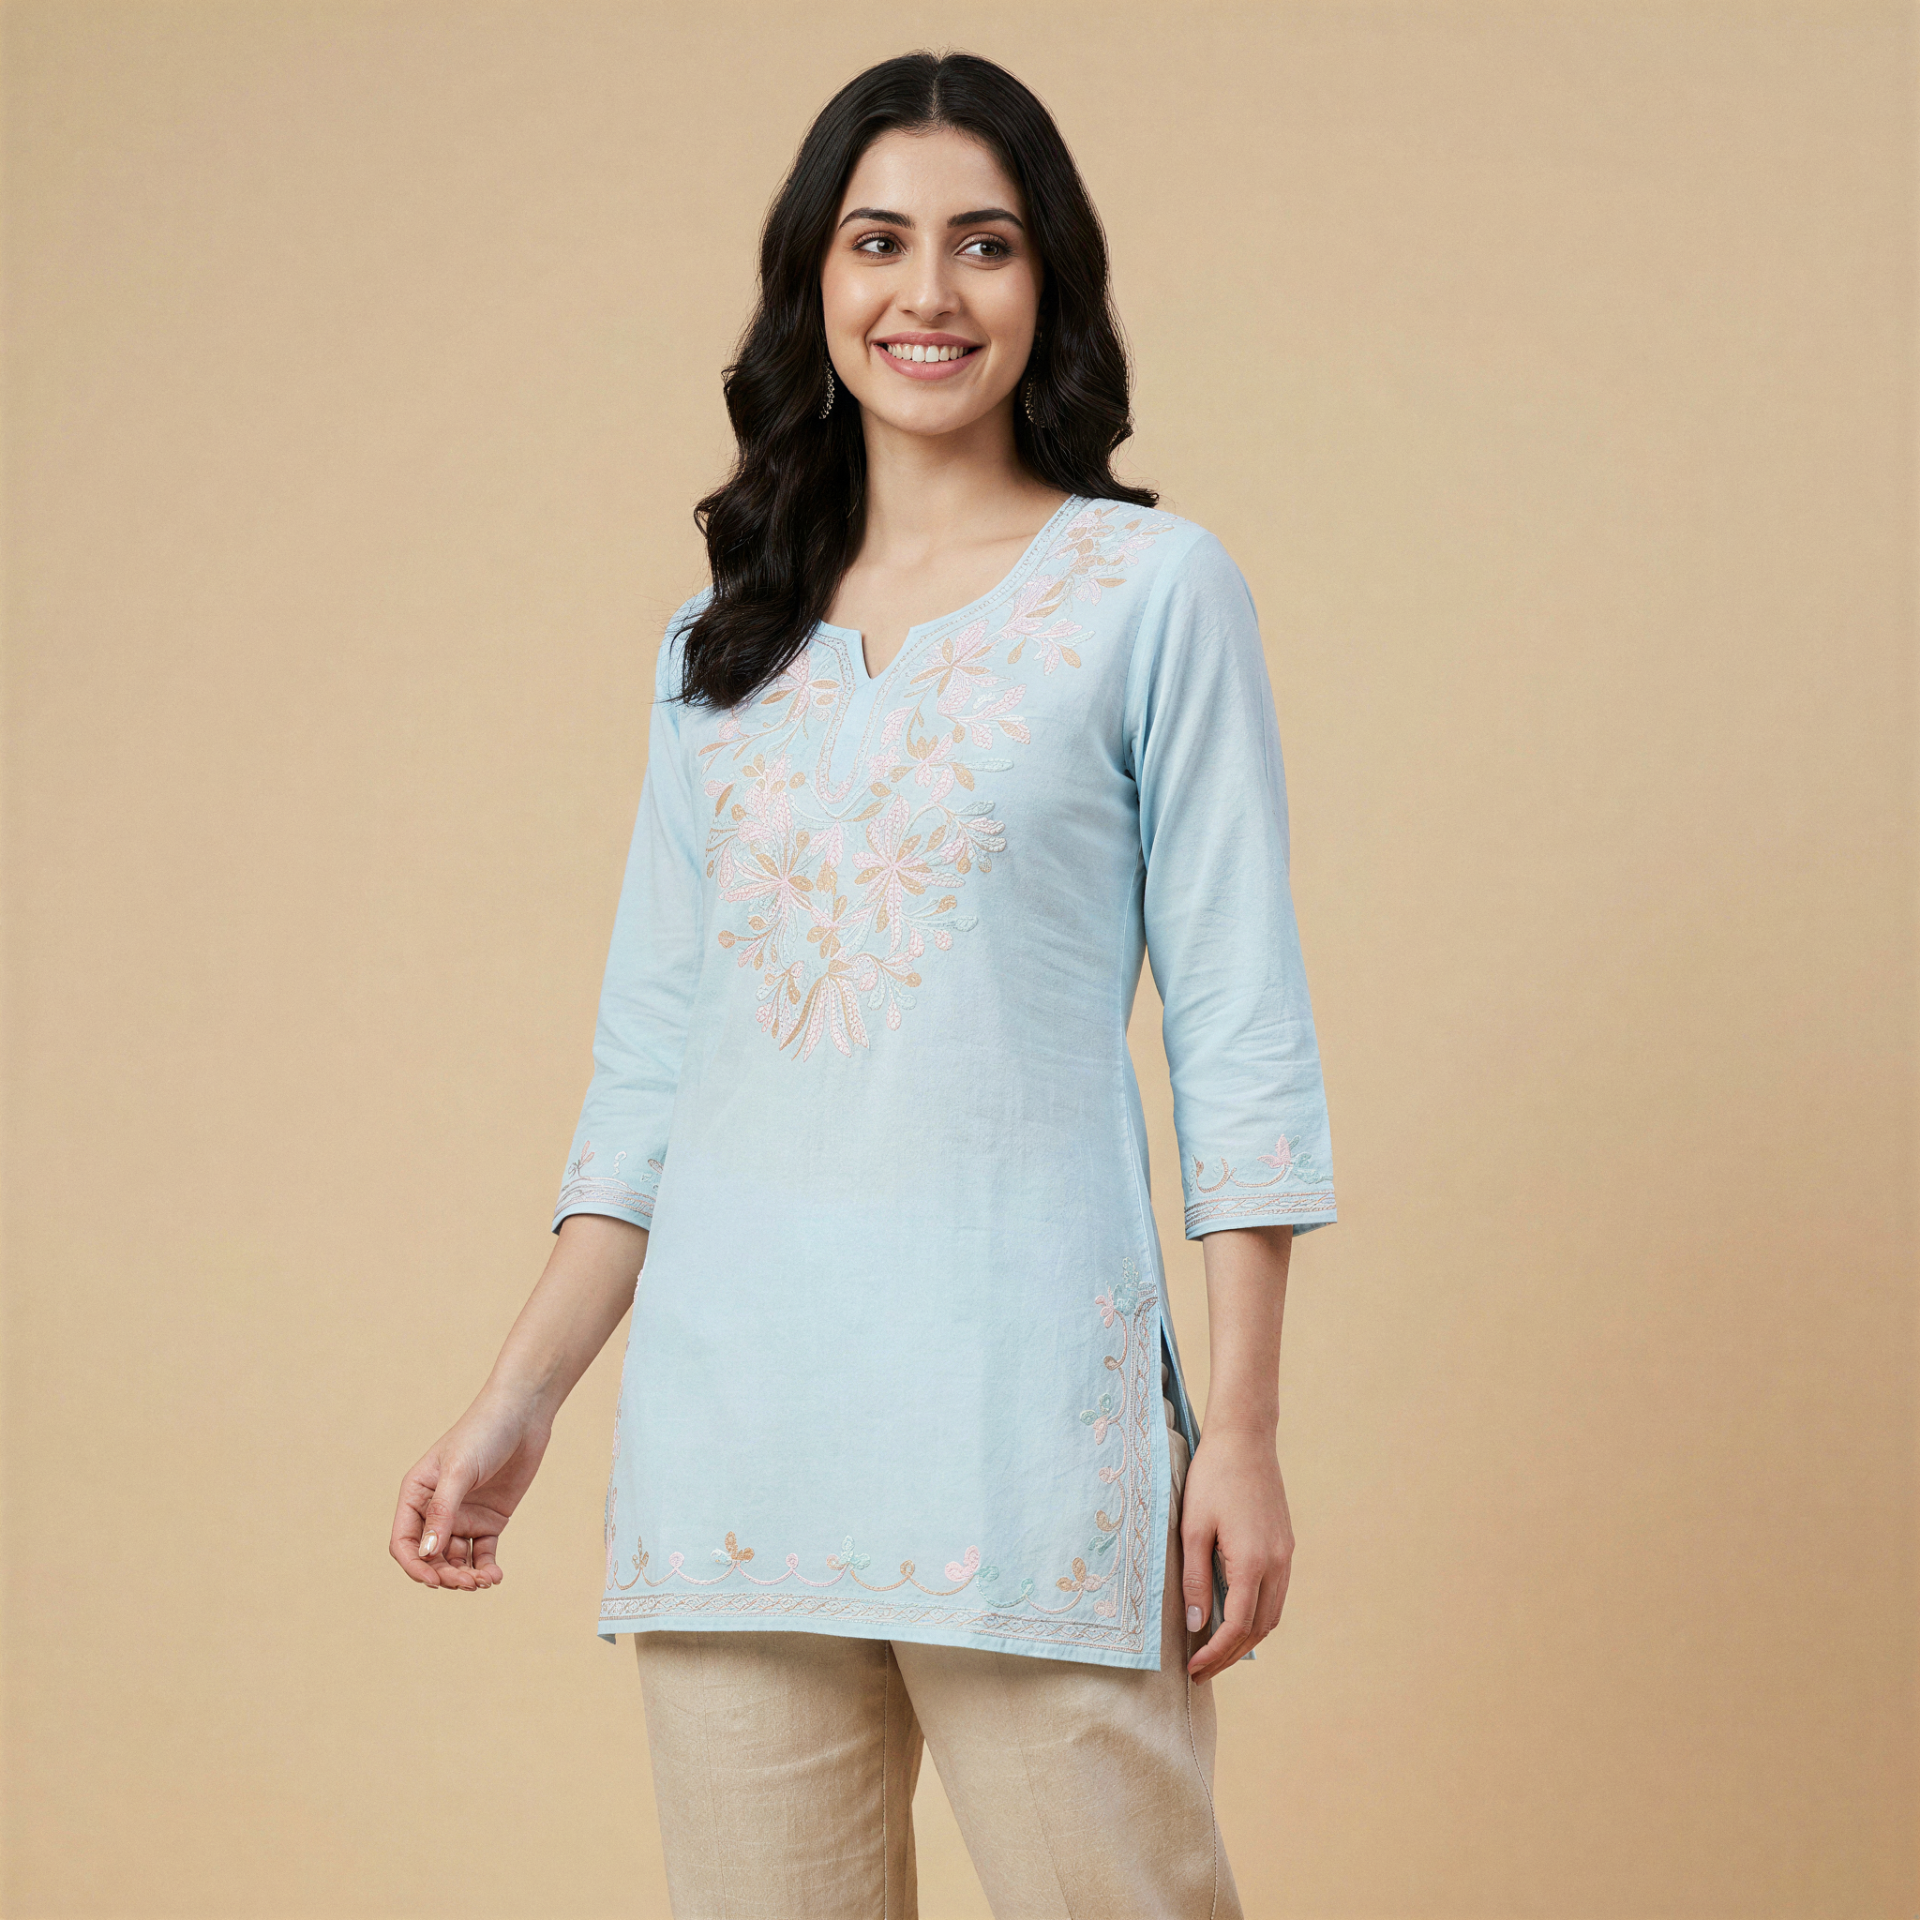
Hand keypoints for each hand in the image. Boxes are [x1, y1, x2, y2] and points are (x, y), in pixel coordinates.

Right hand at [390, 1387, 553, 1590]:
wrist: (524, 1414)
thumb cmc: (484, 1433)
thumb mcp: (459, 1471)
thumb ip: (443, 1511)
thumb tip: (427, 1554)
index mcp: (416, 1494)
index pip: (404, 1542)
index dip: (415, 1565)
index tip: (434, 1581)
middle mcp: (436, 1509)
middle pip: (431, 1556)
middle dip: (445, 1574)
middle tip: (467, 1583)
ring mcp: (464, 1515)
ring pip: (455, 1559)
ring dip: (465, 1575)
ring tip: (483, 1581)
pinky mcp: (490, 1519)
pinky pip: (481, 1552)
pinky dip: (485, 1567)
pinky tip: (494, 1576)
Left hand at [1180, 1424, 1293, 1680]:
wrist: (1245, 1438)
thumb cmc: (1212, 1478)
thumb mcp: (1193, 1528)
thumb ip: (1195, 1579)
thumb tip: (1197, 1626)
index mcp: (1253, 1562)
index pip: (1237, 1626)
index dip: (1215, 1654)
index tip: (1192, 1670)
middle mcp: (1277, 1564)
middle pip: (1259, 1628)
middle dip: (1230, 1655)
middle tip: (1200, 1671)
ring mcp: (1285, 1554)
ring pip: (1272, 1614)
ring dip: (1246, 1638)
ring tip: (1214, 1651)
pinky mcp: (1285, 1544)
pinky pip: (1276, 1593)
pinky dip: (1257, 1615)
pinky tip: (1234, 1616)